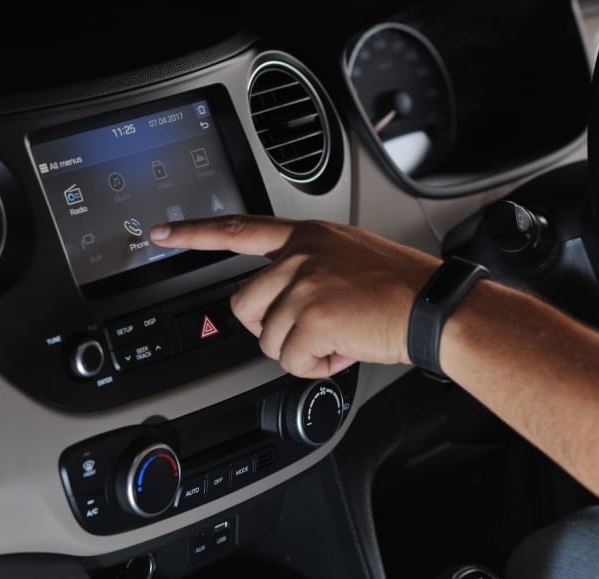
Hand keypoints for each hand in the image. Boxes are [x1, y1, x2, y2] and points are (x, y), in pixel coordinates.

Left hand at [150, 216, 440, 377]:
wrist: (436, 308)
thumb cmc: (400, 289)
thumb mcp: (347, 259)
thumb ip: (306, 271)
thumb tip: (281, 308)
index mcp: (306, 237)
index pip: (237, 229)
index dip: (194, 233)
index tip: (162, 233)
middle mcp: (299, 256)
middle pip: (244, 306)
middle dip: (272, 329)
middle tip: (314, 330)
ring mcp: (303, 284)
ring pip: (267, 339)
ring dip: (299, 350)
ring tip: (338, 337)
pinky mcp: (312, 317)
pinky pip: (289, 361)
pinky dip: (315, 368)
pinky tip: (344, 350)